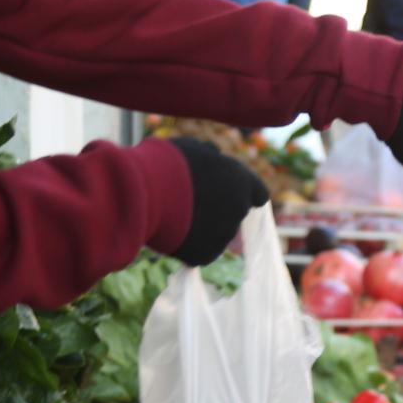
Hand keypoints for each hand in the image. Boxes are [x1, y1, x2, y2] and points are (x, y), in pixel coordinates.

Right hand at [166, 137, 268, 265]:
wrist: (144, 193)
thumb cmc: (167, 163)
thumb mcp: (191, 148)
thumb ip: (209, 155)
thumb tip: (215, 154)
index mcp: (241, 181)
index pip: (258, 194)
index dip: (243, 193)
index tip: (230, 193)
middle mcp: (239, 209)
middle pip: (234, 213)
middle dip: (217, 209)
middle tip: (189, 202)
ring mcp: (225, 234)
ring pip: (216, 233)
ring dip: (202, 226)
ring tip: (175, 215)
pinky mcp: (207, 254)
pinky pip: (200, 250)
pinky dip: (189, 245)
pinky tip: (172, 232)